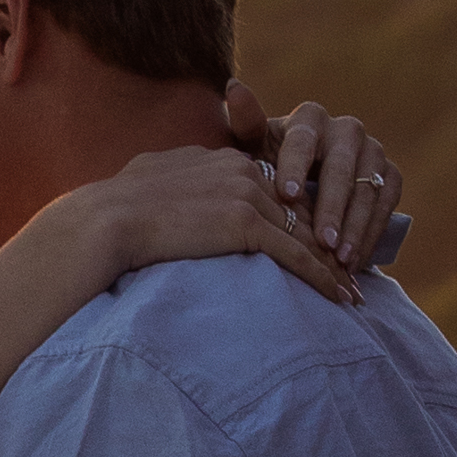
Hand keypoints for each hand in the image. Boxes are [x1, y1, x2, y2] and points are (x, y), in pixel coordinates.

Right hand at [89, 133, 366, 312]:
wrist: (102, 222)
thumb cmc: (113, 210)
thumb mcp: (151, 179)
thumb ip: (178, 179)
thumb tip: (177, 192)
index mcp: (222, 158)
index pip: (274, 193)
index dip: (298, 222)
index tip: (317, 245)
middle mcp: (240, 170)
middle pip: (298, 212)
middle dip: (327, 244)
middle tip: (352, 271)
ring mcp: (245, 194)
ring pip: (304, 234)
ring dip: (334, 266)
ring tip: (354, 292)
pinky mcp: (245, 223)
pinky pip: (295, 254)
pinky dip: (323, 277)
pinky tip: (340, 297)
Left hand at [225, 82, 406, 278]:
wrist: (300, 183)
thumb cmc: (268, 164)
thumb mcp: (251, 147)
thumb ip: (245, 123)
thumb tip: (233, 87)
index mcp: (309, 118)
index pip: (303, 140)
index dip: (295, 167)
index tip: (286, 196)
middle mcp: (346, 130)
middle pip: (341, 168)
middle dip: (332, 207)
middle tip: (323, 241)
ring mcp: (372, 151)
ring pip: (369, 188)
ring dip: (356, 226)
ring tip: (341, 259)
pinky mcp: (391, 175)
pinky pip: (387, 204)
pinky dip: (373, 233)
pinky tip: (357, 260)